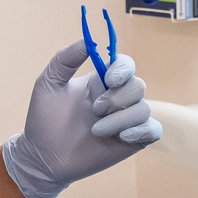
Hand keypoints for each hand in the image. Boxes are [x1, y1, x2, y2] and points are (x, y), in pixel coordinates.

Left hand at [1, 41, 161, 197]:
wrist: (43, 157)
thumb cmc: (43, 119)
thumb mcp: (48, 83)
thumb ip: (65, 59)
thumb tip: (88, 40)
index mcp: (100, 82)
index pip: (125, 65)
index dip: (122, 69)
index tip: (108, 80)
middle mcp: (116, 98)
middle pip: (138, 86)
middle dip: (117, 98)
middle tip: (94, 110)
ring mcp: (126, 120)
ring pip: (144, 109)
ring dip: (120, 119)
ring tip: (96, 131)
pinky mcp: (132, 140)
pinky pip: (154, 130)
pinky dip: (141, 131)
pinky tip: (122, 137)